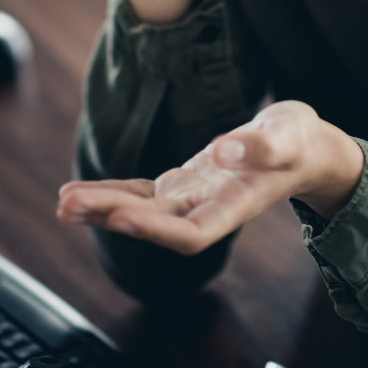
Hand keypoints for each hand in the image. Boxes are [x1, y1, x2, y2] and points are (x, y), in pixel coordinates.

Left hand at [56, 102, 364, 255]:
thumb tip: (224, 150)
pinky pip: (145, 192)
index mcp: (237, 204)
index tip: (123, 219)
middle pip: (156, 223)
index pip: (193, 232)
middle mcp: (210, 209)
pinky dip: (116, 192)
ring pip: (144, 210)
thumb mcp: (289, 135)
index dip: (157, 230)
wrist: (303, 148)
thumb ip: (260, 146)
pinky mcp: (186, 184)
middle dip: (112, 215)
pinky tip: (86, 192)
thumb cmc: (299, 142)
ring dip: (104, 208)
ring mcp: (195, 198)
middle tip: (69, 205)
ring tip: (64, 203)